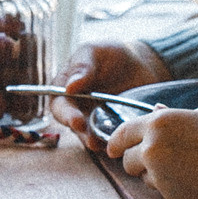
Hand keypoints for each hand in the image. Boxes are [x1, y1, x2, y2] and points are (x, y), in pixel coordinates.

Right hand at [53, 40, 170, 145]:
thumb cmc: (110, 53)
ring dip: (95, 141)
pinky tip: (120, 142)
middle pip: (72, 124)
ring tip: (103, 145)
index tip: (77, 121)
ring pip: (89, 134)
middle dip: (81, 133)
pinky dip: (112, 141)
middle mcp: (75, 106)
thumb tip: (69, 87)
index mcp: (64, 87)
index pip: (59, 105)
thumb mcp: (94, 52)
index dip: (66, 115)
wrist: (138, 63)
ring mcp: (92, 118)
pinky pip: (107, 136)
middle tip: (91, 139)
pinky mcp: (109, 126)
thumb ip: (82, 67)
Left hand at [101, 106, 197, 198]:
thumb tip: (155, 111)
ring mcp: (161, 176)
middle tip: (154, 159)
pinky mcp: (172, 198)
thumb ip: (172, 117)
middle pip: (126, 160)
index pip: (122, 134)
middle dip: (136, 160)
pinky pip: (160, 192)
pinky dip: (170, 187)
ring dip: (153, 174)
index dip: (115, 142)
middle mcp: (153, 149)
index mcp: (159, 123)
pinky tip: (193, 179)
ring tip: (184, 167)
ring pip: (142, 178)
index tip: (112, 148)